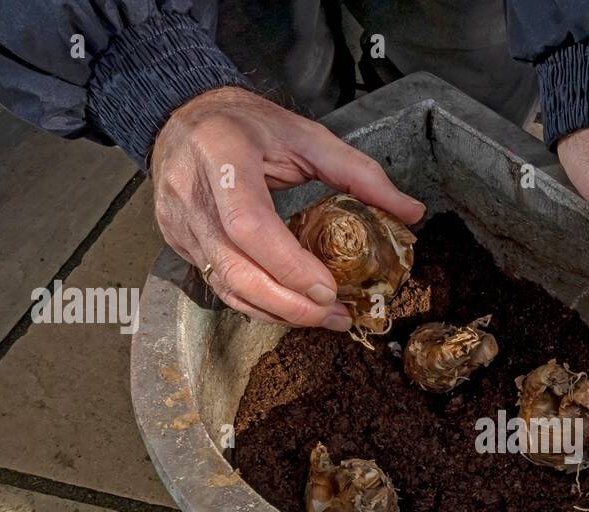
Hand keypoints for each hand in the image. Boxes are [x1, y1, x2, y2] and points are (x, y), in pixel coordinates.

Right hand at [150, 86, 424, 327]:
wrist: (184, 117)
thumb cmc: (247, 125)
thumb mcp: (306, 135)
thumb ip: (359, 173)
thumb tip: (410, 211)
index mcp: (223, 154)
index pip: (249, 223)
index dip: (288, 264)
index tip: (328, 288)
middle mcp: (192, 193)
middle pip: (235, 268)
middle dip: (287, 303)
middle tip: (333, 314)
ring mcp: (180, 222)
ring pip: (225, 286)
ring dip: (276, 311)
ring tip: (322, 317)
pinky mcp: (177, 242)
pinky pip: (218, 285)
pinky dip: (258, 303)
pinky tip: (290, 307)